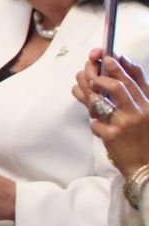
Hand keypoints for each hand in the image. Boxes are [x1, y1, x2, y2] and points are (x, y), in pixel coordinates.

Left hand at [75, 52, 148, 173]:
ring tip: (83, 87)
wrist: (147, 169)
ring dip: (88, 93)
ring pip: (99, 101)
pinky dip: (93, 121)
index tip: (108, 56)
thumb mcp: (148, 115)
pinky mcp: (112, 137)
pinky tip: (96, 122)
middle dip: (100, 75)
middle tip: (90, 70)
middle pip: (117, 87)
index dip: (120, 66)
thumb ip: (136, 94)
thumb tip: (120, 67)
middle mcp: (139, 113)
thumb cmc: (146, 139)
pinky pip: (94, 122)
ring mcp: (125, 124)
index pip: (135, 80)